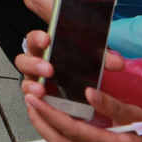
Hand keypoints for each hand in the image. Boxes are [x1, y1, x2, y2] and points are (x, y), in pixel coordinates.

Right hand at [15, 30, 129, 101]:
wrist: (80, 83)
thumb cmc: (81, 64)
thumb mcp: (93, 57)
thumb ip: (104, 57)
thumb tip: (117, 63)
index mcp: (46, 47)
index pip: (36, 38)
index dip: (38, 38)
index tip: (47, 39)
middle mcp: (36, 62)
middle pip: (24, 59)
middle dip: (34, 63)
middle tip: (48, 68)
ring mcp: (36, 80)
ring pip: (26, 80)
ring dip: (32, 85)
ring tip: (41, 90)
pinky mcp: (39, 97)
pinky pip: (32, 99)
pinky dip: (35, 102)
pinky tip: (42, 103)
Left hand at [24, 94, 141, 141]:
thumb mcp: (140, 118)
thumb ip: (113, 106)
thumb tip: (88, 91)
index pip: (71, 130)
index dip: (49, 114)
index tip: (34, 98)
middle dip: (40, 122)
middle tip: (29, 101)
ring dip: (46, 130)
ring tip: (37, 110)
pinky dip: (58, 138)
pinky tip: (54, 125)